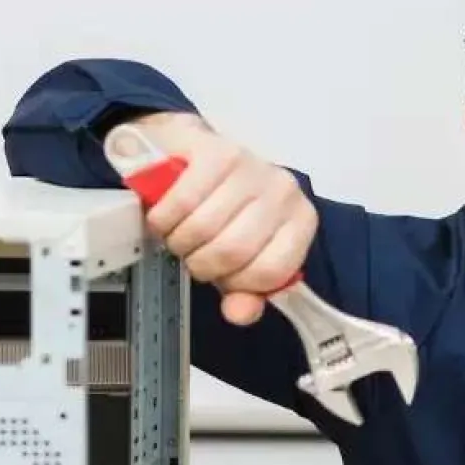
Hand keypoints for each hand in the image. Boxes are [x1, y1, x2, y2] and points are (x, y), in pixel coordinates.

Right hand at [110, 112, 317, 325]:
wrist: (195, 156)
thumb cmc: (225, 209)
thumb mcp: (242, 257)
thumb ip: (247, 292)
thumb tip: (239, 312)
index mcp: (300, 221)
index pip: (273, 272)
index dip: (239, 283)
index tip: (224, 276)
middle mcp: (283, 191)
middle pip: (233, 251)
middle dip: (202, 263)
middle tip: (194, 254)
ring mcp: (251, 168)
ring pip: (203, 228)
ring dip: (180, 241)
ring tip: (180, 234)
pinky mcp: (216, 151)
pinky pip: (181, 202)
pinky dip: (164, 218)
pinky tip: (166, 217)